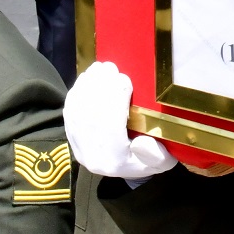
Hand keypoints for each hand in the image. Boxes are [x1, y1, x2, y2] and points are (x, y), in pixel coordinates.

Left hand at [64, 61, 176, 178]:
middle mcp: (91, 155)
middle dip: (99, 87)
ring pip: (78, 110)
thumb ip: (156, 155)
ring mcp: (78, 145)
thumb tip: (141, 142)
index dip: (115, 100)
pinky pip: (70, 109)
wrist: (127, 166)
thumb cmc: (149, 160)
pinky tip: (88, 77)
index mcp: (114, 161)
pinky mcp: (71, 135)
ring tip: (100, 67)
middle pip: (91, 115)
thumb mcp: (162, 161)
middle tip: (111, 67)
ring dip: (87, 84)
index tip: (125, 79)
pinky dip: (78, 90)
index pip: (111, 127)